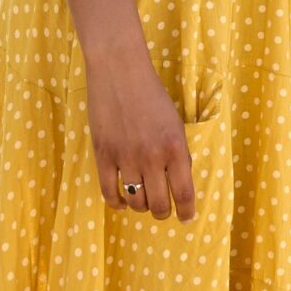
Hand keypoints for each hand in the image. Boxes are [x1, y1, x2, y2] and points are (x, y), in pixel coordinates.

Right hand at [85, 59, 197, 220]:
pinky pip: (109, 192)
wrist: (121, 72)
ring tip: (144, 202)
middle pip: (159, 204)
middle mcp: (152, 157)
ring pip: (136, 201)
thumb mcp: (175, 123)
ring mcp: (126, 158)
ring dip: (142, 207)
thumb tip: (178, 183)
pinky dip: (117, 203)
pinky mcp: (103, 156)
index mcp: (176, 147)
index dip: (186, 211)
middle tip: (164, 210)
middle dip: (163, 212)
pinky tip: (123, 201)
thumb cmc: (152, 95)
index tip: (187, 218)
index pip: (184, 192)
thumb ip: (177, 153)